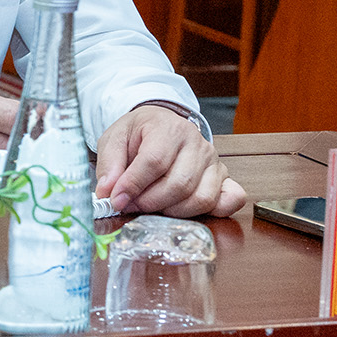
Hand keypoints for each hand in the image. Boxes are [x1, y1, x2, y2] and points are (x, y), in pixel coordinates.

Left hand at [95, 104, 245, 218]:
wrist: (161, 124)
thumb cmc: (138, 133)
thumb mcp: (114, 139)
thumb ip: (109, 165)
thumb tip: (107, 192)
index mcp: (169, 128)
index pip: (154, 161)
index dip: (133, 185)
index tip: (116, 200)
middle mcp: (197, 144)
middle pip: (178, 184)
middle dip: (149, 202)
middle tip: (130, 205)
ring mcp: (214, 162)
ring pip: (200, 198)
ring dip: (171, 211)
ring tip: (151, 205)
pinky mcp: (223, 177)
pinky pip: (229, 200)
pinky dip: (213, 211)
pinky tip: (187, 210)